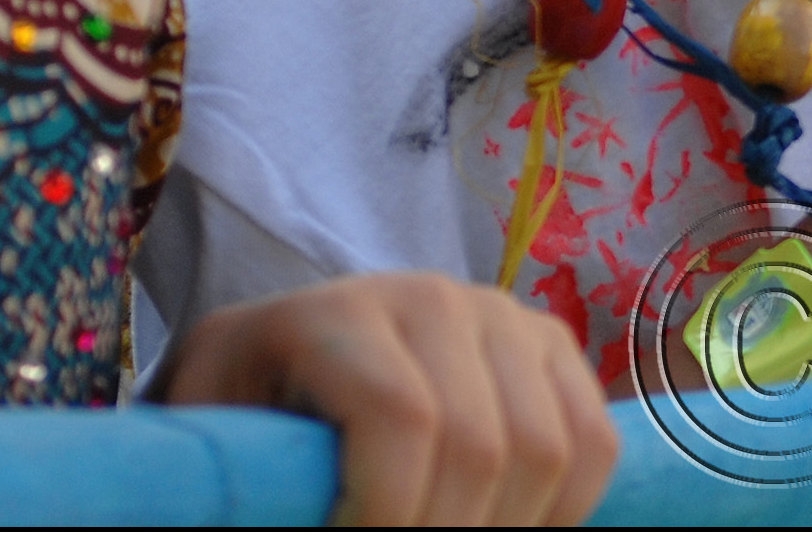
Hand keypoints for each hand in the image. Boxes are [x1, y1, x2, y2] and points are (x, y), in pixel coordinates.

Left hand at [158, 272, 616, 526]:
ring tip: (444, 537)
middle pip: (481, 446)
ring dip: (506, 524)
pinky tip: (503, 522)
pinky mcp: (548, 342)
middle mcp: (430, 298)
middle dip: (446, 530)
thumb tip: (302, 511)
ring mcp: (500, 315)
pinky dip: (563, 508)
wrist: (280, 364)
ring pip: (548, 449)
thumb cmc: (242, 425)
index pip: (401, 417)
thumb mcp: (218, 448)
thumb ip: (253, 484)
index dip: (388, 508)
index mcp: (336, 316)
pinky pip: (593, 440)